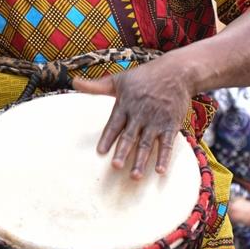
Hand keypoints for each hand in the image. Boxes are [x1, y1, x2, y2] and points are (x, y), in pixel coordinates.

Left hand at [73, 59, 191, 177]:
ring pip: (147, 144)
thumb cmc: (144, 76)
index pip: (114, 124)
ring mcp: (156, 121)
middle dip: (122, 152)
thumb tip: (74, 82)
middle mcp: (140, 114)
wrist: (176, 72)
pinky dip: (164, 157)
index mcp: (125, 105)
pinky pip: (167, 144)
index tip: (100, 152)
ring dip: (141, 160)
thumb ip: (96, 86)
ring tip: (135, 176)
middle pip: (130, 136)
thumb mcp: (119, 79)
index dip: (107, 138)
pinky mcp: (171, 125)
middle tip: (116, 166)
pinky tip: (159, 171)